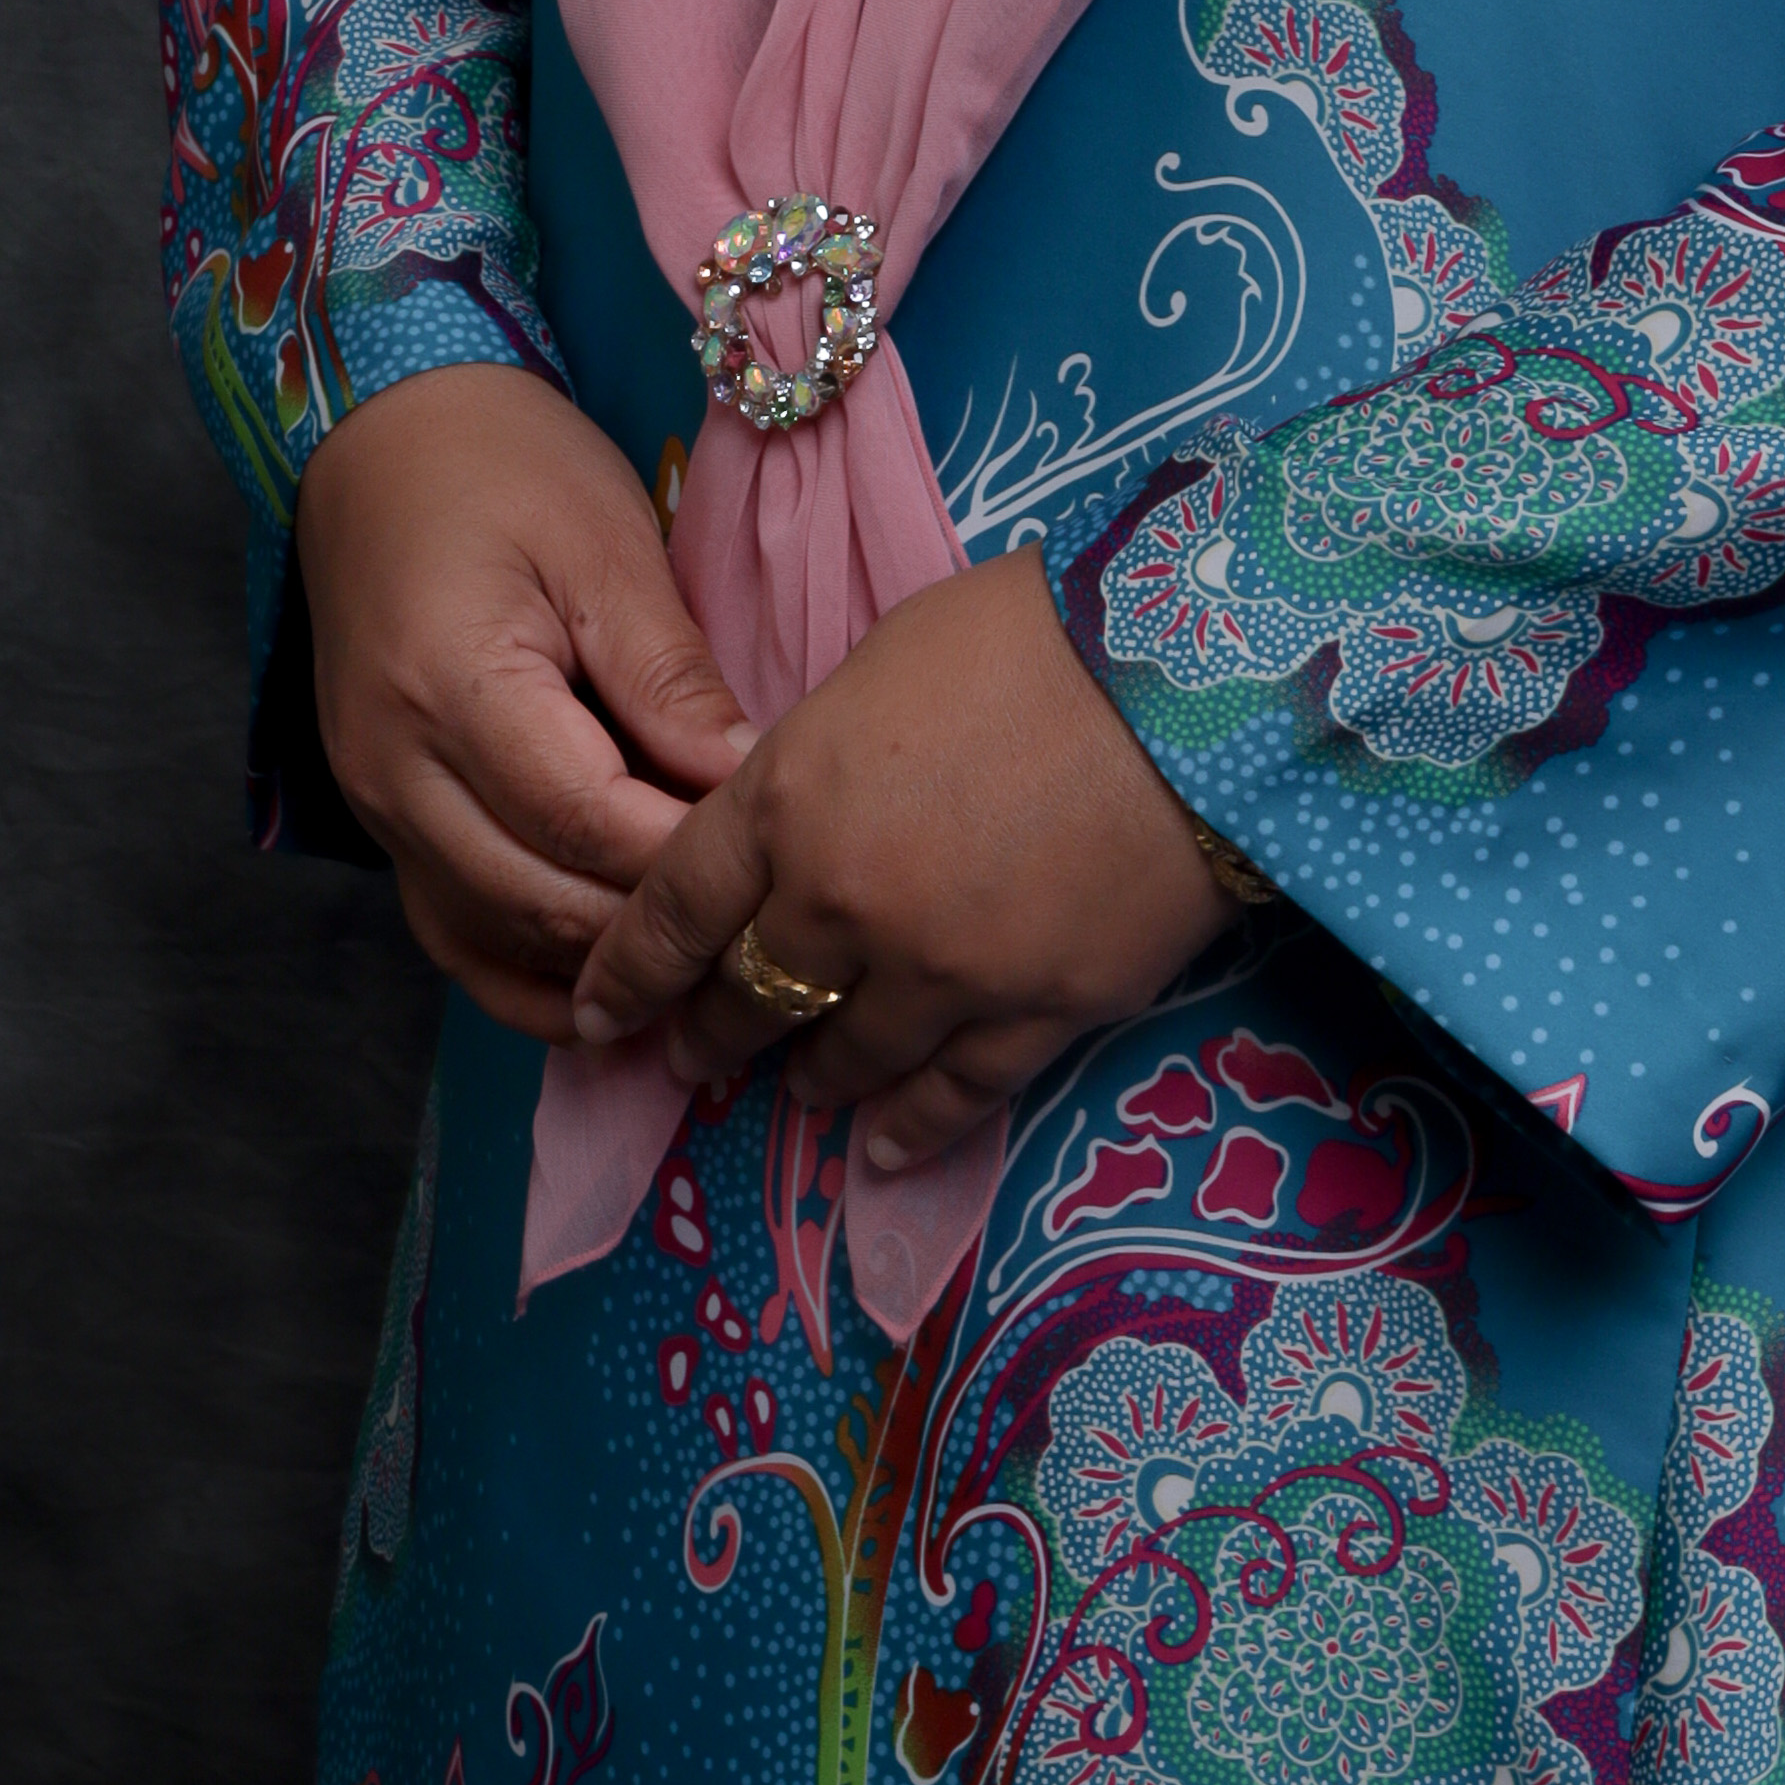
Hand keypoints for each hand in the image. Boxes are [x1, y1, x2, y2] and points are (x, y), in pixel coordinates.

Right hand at [293, 366, 748, 1037]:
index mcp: (452, 686)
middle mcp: (394, 768)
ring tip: (702, 972)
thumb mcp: (605, 542)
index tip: (774, 859)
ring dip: (595, 964)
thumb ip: (666, 674)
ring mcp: (375, 804)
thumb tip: (742, 781)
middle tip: (757, 927)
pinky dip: (526, 973)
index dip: (682, 857)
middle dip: (651, 926)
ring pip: (491, 935)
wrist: (382, 436)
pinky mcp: (381, 816)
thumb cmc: (505, 466)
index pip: (584, 822)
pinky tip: (607, 992)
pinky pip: (449, 931)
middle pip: (535, 900)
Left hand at [565, 550, 1236, 1177]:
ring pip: (842, 1060)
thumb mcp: (878, 666)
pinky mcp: (1033, 1012)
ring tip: (799, 1090)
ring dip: (809, 1080)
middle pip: (747, 997)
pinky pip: (951, 1097)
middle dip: (709, 1034)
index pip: (674, 909)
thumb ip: (816, 758)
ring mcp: (938, 972)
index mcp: (787, 800)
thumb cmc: (1028, 635)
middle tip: (693, 1056)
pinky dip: (908, 1130)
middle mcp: (841, 904)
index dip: (628, 970)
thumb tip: (800, 812)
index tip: (600, 1010)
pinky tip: (884, 1149)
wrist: (1184, 679)